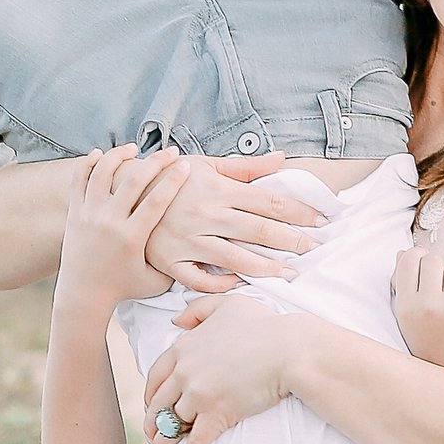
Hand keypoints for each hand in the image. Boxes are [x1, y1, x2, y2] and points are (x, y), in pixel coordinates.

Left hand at [59, 146, 184, 309]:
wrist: (82, 294)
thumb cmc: (123, 288)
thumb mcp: (156, 281)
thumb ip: (179, 265)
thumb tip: (207, 248)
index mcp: (131, 238)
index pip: (156, 200)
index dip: (173, 180)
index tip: (186, 166)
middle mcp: (109, 222)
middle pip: (134, 180)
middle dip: (156, 161)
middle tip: (171, 152)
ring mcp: (89, 215)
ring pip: (103, 172)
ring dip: (119, 155)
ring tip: (134, 149)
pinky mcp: (74, 212)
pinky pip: (79, 179)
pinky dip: (90, 162)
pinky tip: (102, 154)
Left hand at [140, 292, 297, 443]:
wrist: (289, 349)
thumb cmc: (264, 325)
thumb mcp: (228, 303)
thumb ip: (198, 309)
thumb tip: (176, 320)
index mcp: (184, 348)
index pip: (156, 375)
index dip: (151, 393)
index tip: (152, 404)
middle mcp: (185, 372)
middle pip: (159, 403)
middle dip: (154, 421)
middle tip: (153, 433)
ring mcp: (199, 395)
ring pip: (174, 424)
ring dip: (165, 441)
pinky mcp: (217, 414)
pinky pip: (195, 442)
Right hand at [141, 154, 328, 295]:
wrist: (122, 192)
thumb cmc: (169, 177)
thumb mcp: (205, 164)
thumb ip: (245, 166)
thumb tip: (281, 159)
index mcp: (218, 190)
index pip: (269, 201)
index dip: (299, 212)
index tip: (321, 220)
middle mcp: (206, 215)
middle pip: (260, 231)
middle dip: (293, 241)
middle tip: (316, 248)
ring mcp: (188, 240)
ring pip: (235, 259)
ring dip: (266, 267)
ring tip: (288, 273)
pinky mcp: (171, 261)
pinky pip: (200, 279)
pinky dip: (221, 284)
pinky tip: (241, 285)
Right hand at [392, 246, 443, 372]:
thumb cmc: (428, 340)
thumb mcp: (406, 317)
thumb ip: (402, 284)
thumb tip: (403, 253)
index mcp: (406, 306)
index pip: (410, 259)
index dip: (417, 257)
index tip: (422, 266)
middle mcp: (428, 306)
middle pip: (434, 260)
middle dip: (437, 270)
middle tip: (439, 288)